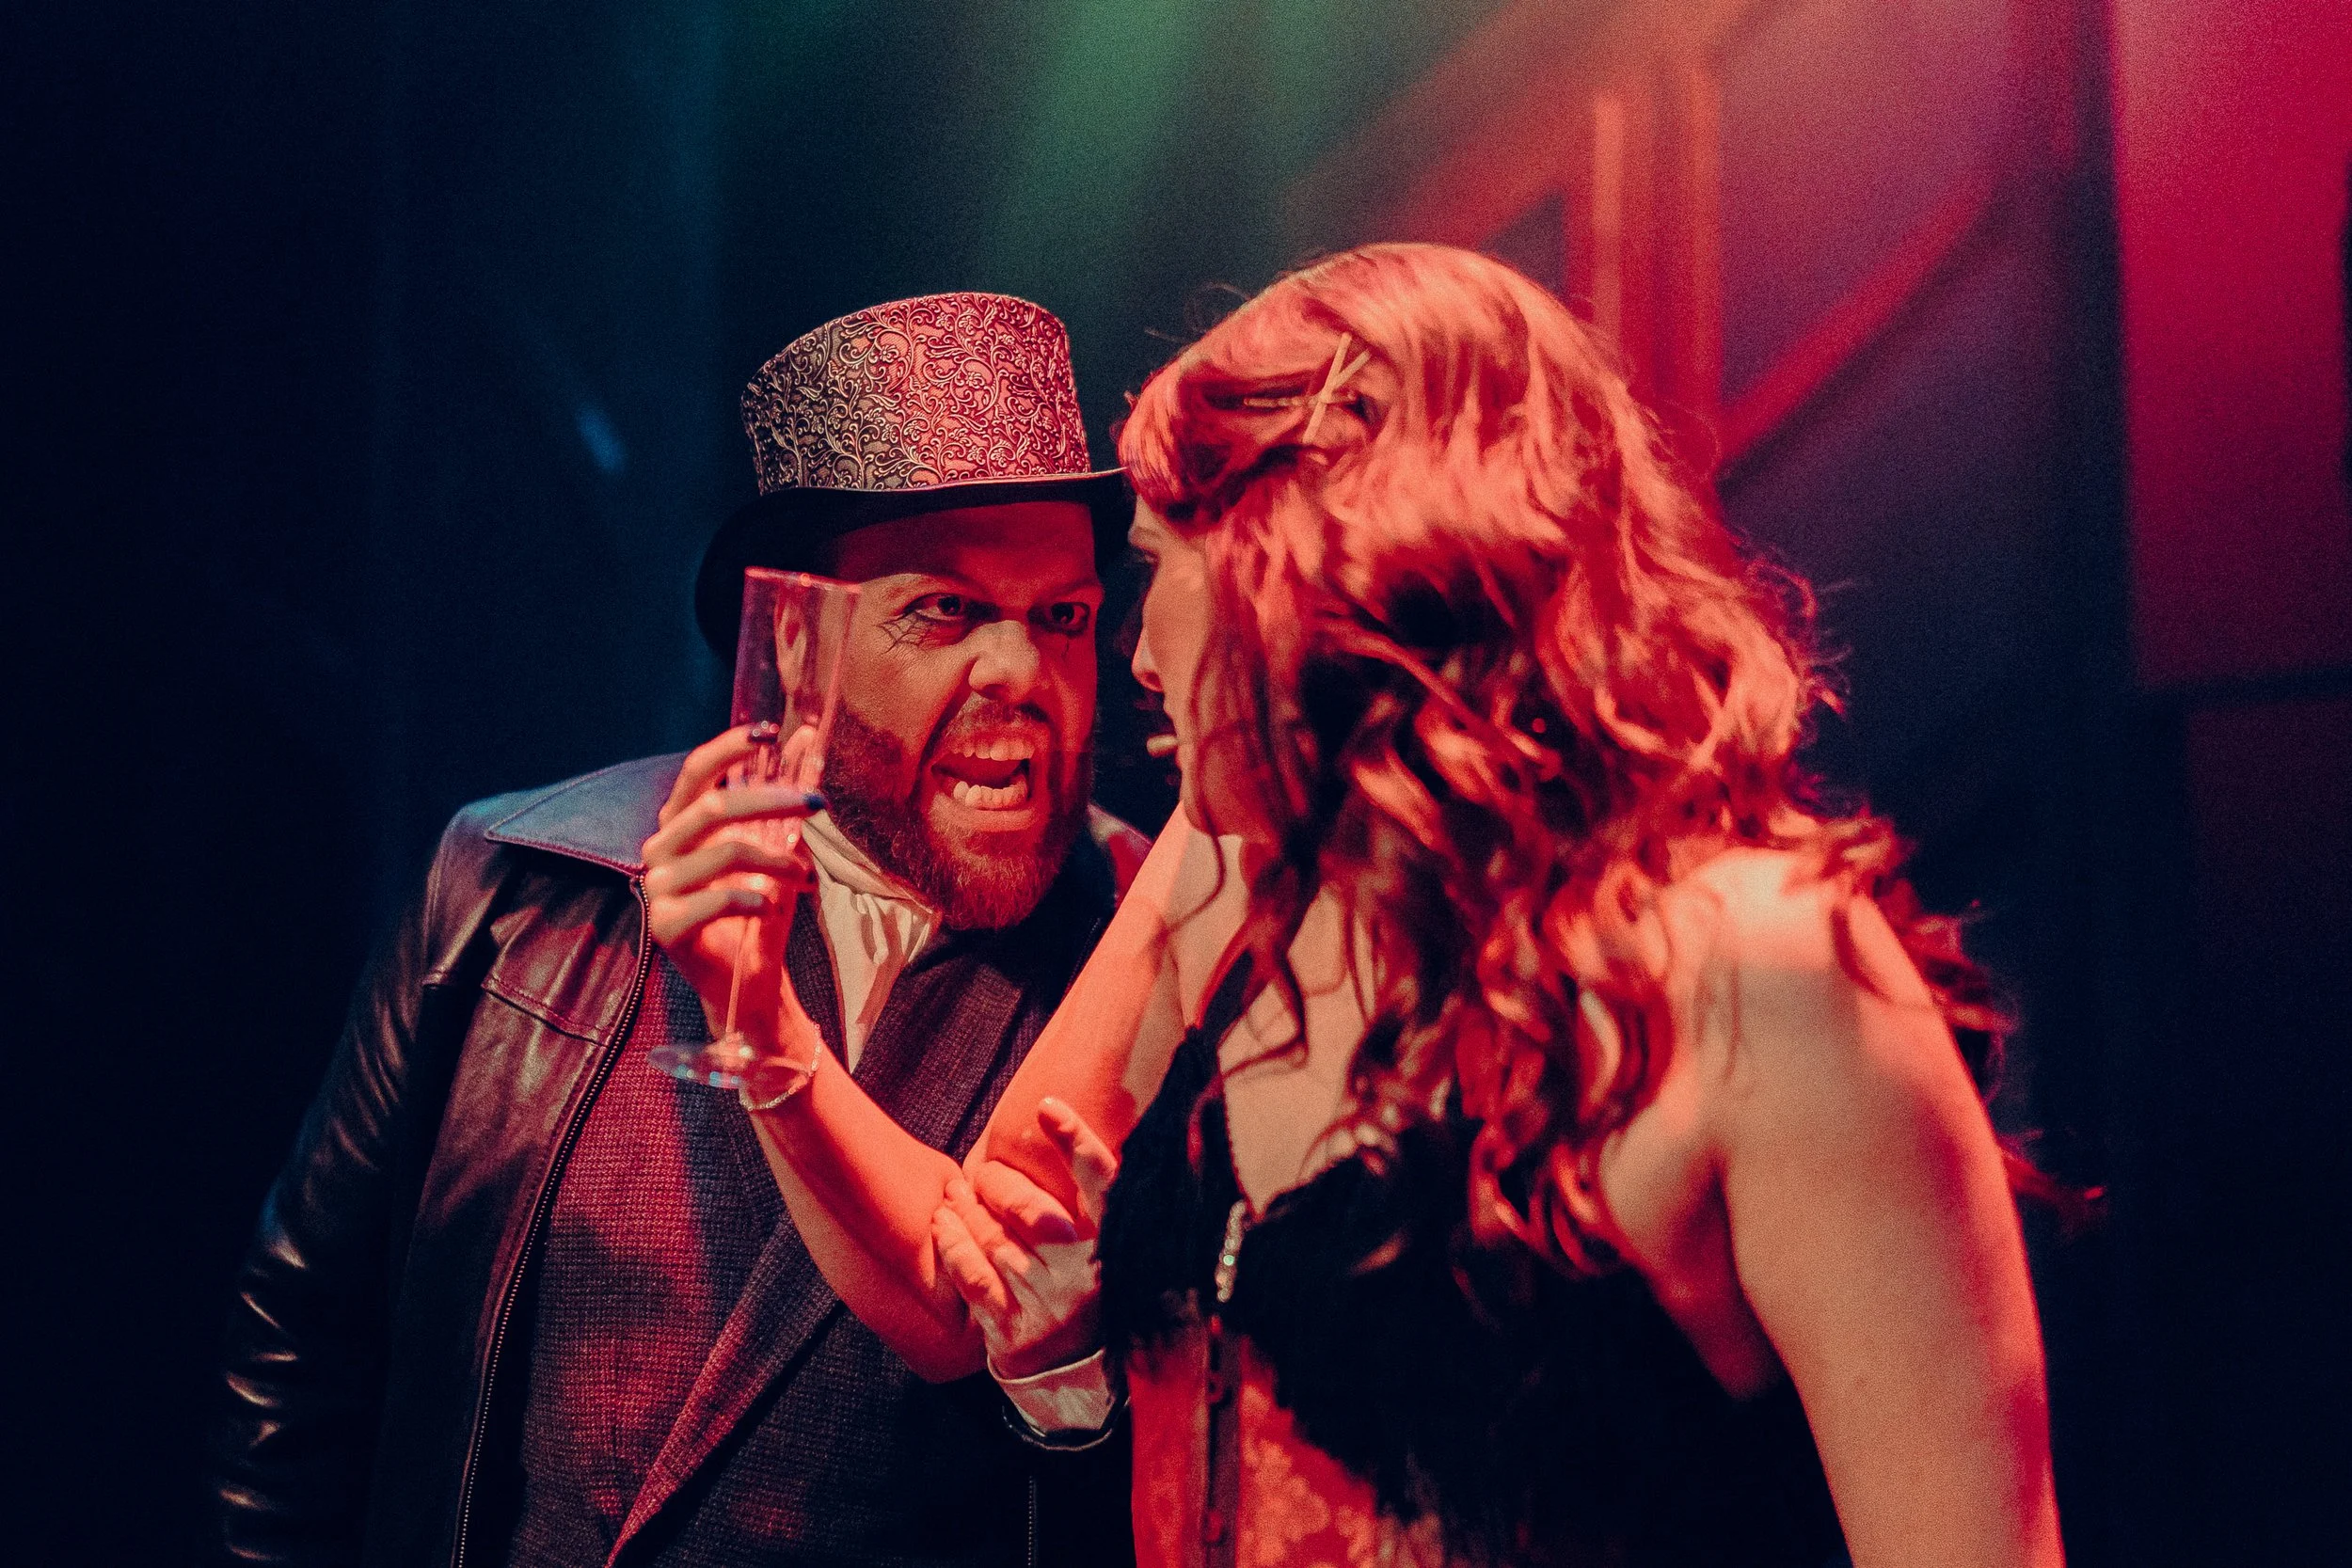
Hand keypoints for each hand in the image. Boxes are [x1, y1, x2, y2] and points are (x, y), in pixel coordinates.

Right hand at [642, 725, 825, 1044]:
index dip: (729, 747)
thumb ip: (785, 796)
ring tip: (804, 876)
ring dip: (777, 861)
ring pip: (726, 852)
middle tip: (817, 804)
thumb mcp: (779, 847)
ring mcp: (657, 888)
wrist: (745, 978)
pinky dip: (757, 900)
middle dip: (773, 800)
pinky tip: (773, 909)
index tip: (771, 732)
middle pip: (715, 806)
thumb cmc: (758, 908)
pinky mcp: (665, 926)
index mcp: (679, 824)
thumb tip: (805, 737)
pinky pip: (718, 899)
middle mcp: (660, 850)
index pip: (695, 772)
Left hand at [932, 1098, 1118, 1379]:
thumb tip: (1062, 1132)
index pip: (1104, 1186)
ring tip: (953, 1192)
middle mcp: (1085, 1278)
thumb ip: (1096, 1206)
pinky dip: (952, 1245)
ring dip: (966, 1211)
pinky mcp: (1012, 1332)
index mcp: (1117, 1250)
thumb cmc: (1092, 1296)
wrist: (1081, 1380)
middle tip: (979, 1172)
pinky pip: (972, 1276)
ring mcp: (1047, 1307)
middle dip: (996, 1184)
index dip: (1078, 1144)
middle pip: (1032, 1212)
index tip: (1047, 1108)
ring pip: (995, 1241)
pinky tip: (942, 1224)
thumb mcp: (1112, 1252)